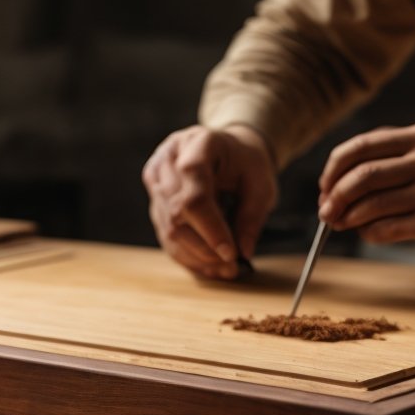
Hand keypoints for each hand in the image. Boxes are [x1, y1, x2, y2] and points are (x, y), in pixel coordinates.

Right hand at [143, 124, 278, 278]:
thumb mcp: (261, 184)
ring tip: (224, 270)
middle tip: (232, 267)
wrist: (227, 149)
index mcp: (199, 145)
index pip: (195, 195)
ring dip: (197, 256)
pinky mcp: (153, 198)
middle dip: (205, 248)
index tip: (232, 253)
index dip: (211, 229)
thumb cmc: (245, 163)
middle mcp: (169, 159)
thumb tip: (242, 253)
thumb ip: (252, 217)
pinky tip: (208, 265)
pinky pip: (166, 234)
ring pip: (169, 229)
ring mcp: (155, 178)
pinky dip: (188, 255)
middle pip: (178, 215)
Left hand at [317, 122, 414, 257]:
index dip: (335, 168)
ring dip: (349, 217)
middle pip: (360, 175)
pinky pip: (389, 227)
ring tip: (343, 225)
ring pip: (371, 202)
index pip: (361, 146)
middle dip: (334, 196)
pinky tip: (371, 234)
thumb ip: (401, 158)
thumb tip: (349, 179)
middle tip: (326, 212)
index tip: (325, 186)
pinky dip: (371, 233)